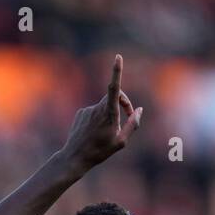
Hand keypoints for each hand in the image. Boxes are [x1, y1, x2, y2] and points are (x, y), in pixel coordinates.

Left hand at [60, 54, 142, 169]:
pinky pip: (94, 111)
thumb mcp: (121, 141)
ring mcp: (87, 110)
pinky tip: (94, 133)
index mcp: (109, 114)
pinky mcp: (80, 113)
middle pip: (114, 96)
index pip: (114, 88)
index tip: (118, 57)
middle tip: (129, 116)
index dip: (116, 71)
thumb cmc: (100, 151)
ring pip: (104, 106)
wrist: (75, 157)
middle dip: (123, 102)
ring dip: (110, 114)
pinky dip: (98, 118)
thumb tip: (139, 110)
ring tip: (106, 133)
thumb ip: (132, 124)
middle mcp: (97, 108)